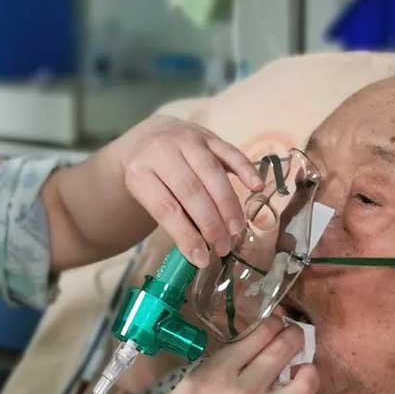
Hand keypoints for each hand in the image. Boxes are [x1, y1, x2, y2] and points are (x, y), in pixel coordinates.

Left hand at [119, 116, 263, 267]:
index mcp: (139, 172)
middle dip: (210, 223)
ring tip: (236, 229)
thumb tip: (201, 250)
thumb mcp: (149, 197)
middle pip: (190, 190)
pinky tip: (255, 187)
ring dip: (227, 204)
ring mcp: (186, 140)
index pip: (165, 208)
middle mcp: (161, 151)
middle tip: (223, 246)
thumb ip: (173, 217)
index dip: (185, 235)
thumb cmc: (152, 177)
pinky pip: (229, 151)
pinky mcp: (208, 135)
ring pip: (211, 172)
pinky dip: (245, 169)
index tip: (201, 258)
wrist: (149, 138)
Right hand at [148, 317, 316, 393]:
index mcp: (219, 371)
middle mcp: (242, 393)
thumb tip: (263, 340)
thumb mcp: (199, 372)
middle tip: (293, 335)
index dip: (275, 321)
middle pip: (284, 351)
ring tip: (302, 369)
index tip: (276, 322)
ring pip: (303, 388)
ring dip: (309, 372)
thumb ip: (231, 357)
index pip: (261, 334)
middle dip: (294, 335)